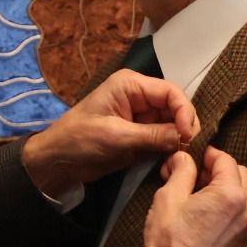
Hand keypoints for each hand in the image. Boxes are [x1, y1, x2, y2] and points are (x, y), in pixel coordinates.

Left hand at [21, 69, 198, 198]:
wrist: (57, 161)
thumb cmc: (79, 141)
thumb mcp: (116, 137)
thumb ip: (152, 136)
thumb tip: (185, 138)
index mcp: (130, 85)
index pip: (170, 92)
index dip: (184, 111)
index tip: (188, 135)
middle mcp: (139, 96)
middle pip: (175, 107)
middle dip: (184, 126)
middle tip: (188, 148)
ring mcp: (140, 116)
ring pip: (172, 123)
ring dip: (179, 138)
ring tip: (183, 155)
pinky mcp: (140, 135)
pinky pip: (163, 137)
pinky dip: (170, 147)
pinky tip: (174, 158)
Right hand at [137, 147, 246, 246]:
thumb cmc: (168, 237)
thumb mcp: (169, 195)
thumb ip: (182, 169)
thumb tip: (185, 158)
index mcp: (230, 195)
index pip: (227, 160)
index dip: (207, 154)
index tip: (191, 156)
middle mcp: (246, 212)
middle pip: (240, 176)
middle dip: (218, 171)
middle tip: (193, 175)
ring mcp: (245, 232)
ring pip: (240, 199)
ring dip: (222, 191)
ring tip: (196, 198)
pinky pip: (237, 220)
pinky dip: (224, 212)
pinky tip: (202, 219)